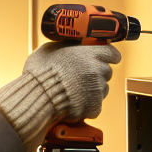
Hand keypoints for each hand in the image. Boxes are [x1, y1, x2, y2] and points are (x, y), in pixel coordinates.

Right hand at [0, 42, 120, 146]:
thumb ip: (66, 47)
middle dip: (97, 74)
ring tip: (75, 91)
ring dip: (93, 89)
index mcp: (89, 54)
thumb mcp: (50, 49)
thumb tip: (68, 45)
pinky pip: (96, 105)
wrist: (38, 96)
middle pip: (107, 71)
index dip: (110, 56)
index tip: (108, 58)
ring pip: (102, 89)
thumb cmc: (40, 72)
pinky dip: (88, 105)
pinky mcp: (94, 106)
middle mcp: (97, 70)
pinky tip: (75, 102)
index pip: (112, 53)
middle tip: (82, 76)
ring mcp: (98, 89)